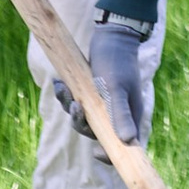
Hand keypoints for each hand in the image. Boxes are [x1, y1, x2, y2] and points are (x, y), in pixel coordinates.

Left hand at [55, 12, 148, 145]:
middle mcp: (117, 112)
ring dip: (70, 106)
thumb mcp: (117, 89)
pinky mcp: (93, 94)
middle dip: (81, 122)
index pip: (124, 145)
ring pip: (84, 118)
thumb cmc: (117, 62)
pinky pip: (77, 102)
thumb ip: (120, 114)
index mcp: (130, 115)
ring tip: (63, 88)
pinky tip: (59, 82)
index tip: (96, 153)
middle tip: (75, 105)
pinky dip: (66, 95)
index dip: (111, 154)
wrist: (111, 34)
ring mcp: (104, 103)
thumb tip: (128, 142)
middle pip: (96, 133)